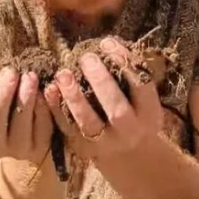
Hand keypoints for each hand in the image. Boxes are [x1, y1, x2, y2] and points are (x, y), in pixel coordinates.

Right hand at [0, 60, 53, 164]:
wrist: (23, 177)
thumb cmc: (8, 131)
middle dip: (1, 95)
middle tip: (10, 71)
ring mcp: (18, 148)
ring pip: (20, 125)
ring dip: (25, 100)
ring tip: (30, 77)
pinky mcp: (41, 150)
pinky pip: (43, 129)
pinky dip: (45, 110)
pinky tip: (48, 92)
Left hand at [44, 37, 162, 161]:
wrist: (129, 154)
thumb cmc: (135, 115)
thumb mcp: (143, 100)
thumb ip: (130, 76)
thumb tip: (106, 43)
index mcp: (149, 114)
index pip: (141, 86)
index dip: (124, 63)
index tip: (106, 43)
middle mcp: (129, 131)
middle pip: (116, 109)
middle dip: (101, 82)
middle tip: (86, 58)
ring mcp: (105, 143)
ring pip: (88, 122)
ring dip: (74, 96)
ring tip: (63, 73)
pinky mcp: (82, 147)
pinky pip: (67, 128)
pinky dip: (56, 109)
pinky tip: (50, 89)